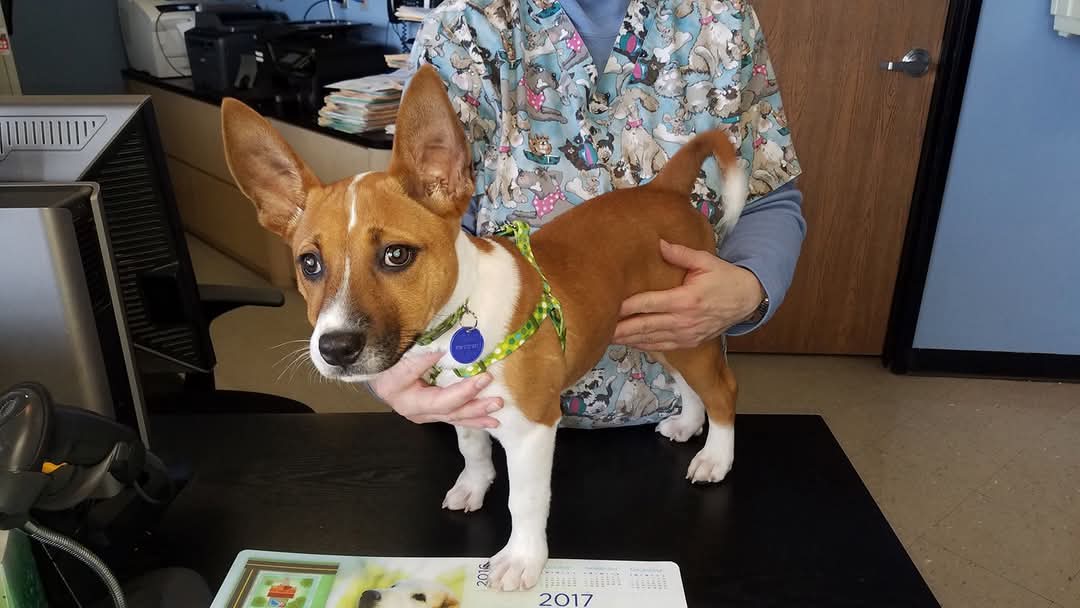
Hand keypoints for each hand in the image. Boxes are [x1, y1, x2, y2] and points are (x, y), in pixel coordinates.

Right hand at [368, 351, 502, 427]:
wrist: (373, 375)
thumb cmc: (383, 364)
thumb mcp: (398, 358)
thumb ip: (421, 357)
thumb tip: (446, 350)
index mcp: (408, 400)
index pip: (442, 399)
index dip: (465, 391)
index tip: (484, 377)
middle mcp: (417, 412)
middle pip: (451, 412)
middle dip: (476, 407)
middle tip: (498, 401)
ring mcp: (424, 415)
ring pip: (454, 418)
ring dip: (477, 417)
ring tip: (497, 418)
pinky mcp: (430, 413)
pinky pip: (453, 417)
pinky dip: (471, 418)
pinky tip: (487, 421)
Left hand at [612, 240, 764, 350]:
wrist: (746, 300)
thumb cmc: (724, 277)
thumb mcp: (705, 261)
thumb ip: (680, 253)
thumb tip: (659, 242)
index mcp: (686, 299)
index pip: (648, 304)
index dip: (626, 307)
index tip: (608, 305)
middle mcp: (684, 320)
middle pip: (645, 326)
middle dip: (620, 329)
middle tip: (598, 329)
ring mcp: (686, 335)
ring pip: (651, 340)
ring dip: (628, 340)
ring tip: (606, 338)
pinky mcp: (688, 343)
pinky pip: (661, 347)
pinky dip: (643, 346)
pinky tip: (628, 343)